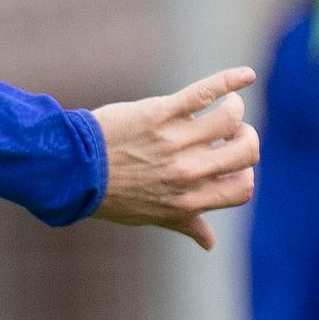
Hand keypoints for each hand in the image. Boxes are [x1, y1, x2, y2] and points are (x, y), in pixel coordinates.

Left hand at [92, 67, 260, 247]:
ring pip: (230, 118)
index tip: (230, 164)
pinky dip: (231, 80)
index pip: (243, 188)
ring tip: (225, 104)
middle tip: (231, 133)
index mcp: (189, 200)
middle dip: (246, 139)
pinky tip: (245, 76)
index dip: (244, 174)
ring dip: (234, 108)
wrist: (72, 171)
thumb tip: (210, 243)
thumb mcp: (152, 216)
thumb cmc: (111, 195)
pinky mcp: (162, 113)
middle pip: (246, 152)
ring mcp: (177, 141)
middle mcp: (188, 171)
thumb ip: (186, 224)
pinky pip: (205, 93)